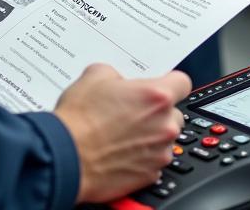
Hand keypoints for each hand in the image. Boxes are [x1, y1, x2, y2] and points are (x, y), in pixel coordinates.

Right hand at [54, 64, 188, 203]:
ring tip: (122, 132)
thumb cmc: (80, 118)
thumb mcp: (95, 75)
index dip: (170, 81)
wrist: (66, 156)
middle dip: (157, 111)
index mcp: (156, 96)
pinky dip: (141, 156)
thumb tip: (119, 81)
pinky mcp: (150, 175)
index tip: (162, 84)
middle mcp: (164, 125)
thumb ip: (117, 74)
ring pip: (164, 139)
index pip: (183, 82)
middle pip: (175, 113)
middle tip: (132, 111)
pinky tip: (120, 149)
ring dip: (150, 135)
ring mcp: (159, 153)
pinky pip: (153, 160)